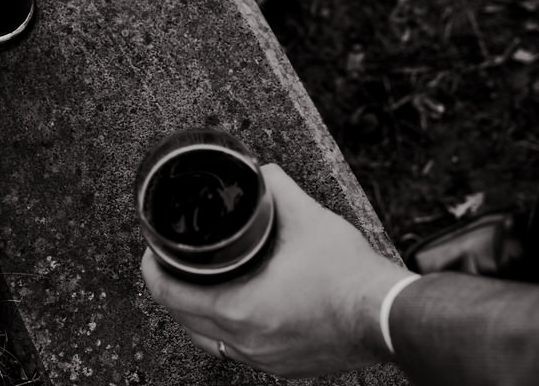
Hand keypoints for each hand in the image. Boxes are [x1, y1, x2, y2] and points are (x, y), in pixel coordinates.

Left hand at [140, 164, 408, 378]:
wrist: (387, 316)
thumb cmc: (350, 276)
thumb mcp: (308, 218)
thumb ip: (277, 189)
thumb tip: (263, 173)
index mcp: (239, 309)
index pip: (170, 296)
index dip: (152, 271)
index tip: (151, 253)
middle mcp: (246, 342)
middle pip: (185, 322)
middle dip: (173, 292)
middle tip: (172, 265)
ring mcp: (265, 359)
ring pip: (212, 340)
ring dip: (201, 315)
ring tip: (202, 285)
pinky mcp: (285, 366)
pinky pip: (243, 349)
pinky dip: (233, 329)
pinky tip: (242, 309)